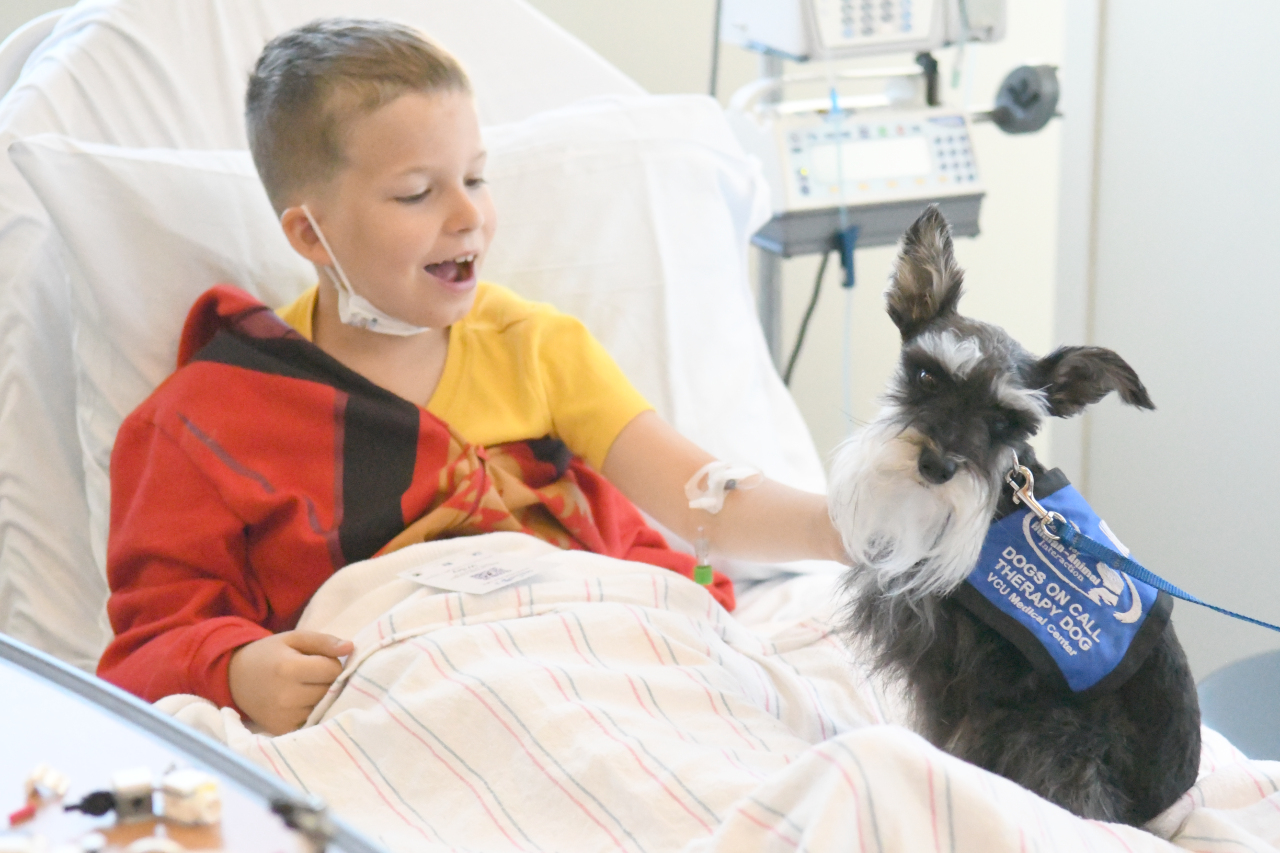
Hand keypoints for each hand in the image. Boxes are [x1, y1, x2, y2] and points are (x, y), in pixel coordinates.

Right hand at [228, 631, 353, 734]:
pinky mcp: (282, 730)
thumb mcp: (294, 639)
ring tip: (307, 688)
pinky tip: (303, 703)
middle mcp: (286, 696)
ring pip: (324, 707)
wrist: (235, 678)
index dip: (332, 663)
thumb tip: (351, 648)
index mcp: (289, 668)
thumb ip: (323, 641)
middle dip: (330, 682)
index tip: (320, 661)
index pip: (333, 670)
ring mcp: (284, 716)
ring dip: (322, 698)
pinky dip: (313, 713)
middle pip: (330, 690)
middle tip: (315, 676)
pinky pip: (312, 722)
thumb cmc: (269, 654)